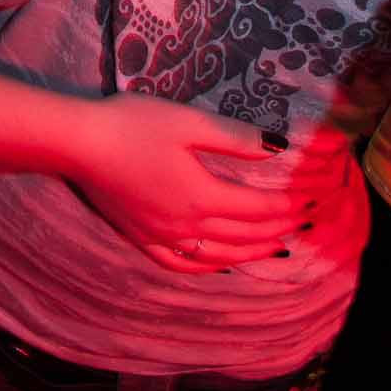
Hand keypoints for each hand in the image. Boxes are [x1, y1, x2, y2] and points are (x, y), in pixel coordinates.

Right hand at [72, 95, 352, 272]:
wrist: (79, 144)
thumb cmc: (134, 125)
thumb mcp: (190, 122)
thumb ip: (236, 139)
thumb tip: (278, 147)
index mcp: (201, 196)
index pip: (257, 210)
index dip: (288, 207)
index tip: (311, 203)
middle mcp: (184, 226)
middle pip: (242, 236)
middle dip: (278, 230)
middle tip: (304, 224)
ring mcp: (160, 237)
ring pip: (217, 258)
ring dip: (250, 253)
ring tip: (275, 247)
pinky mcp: (140, 239)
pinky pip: (180, 265)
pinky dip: (207, 268)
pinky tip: (217, 265)